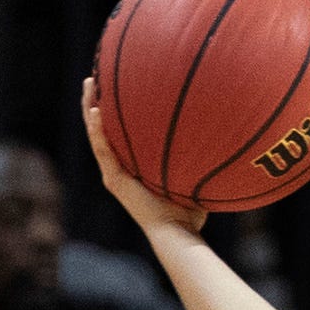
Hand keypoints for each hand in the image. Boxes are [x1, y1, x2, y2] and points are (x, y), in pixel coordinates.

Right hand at [83, 79, 207, 236]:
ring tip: (89, 83)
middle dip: (97, 101)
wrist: (178, 233)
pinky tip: (96, 110)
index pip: (120, 133)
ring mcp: (113, 174)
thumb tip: (219, 133)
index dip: (115, 110)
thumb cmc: (191, 211)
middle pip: (103, 128)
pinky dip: (98, 130)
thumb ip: (195, 156)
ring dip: (90, 107)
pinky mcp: (113, 180)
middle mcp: (120, 169)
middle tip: (94, 77)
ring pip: (97, 134)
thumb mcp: (191, 175)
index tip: (116, 85)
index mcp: (133, 168)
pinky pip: (103, 149)